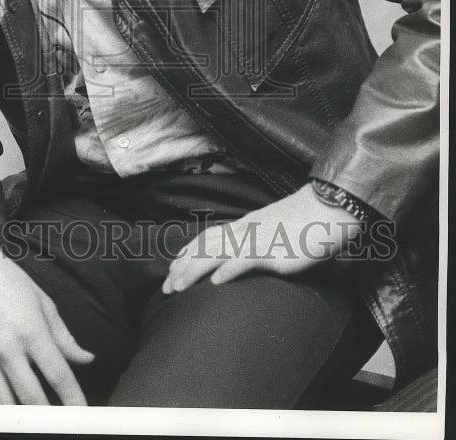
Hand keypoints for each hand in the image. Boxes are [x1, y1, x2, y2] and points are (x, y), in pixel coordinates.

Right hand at [0, 230, 93, 404]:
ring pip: (3, 404)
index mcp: (31, 330)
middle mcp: (6, 347)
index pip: (58, 374)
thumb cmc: (7, 281)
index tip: (81, 412)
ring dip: (19, 418)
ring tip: (31, 421)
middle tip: (58, 423)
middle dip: (48, 417)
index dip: (73, 398)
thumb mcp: (43, 302)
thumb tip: (86, 359)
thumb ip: (64, 336)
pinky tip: (1, 413)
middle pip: (32, 397)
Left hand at [162, 183, 362, 293]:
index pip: (209, 236)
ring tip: (178, 287)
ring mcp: (258, 239)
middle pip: (206, 246)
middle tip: (166, 286)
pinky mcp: (275, 251)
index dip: (189, 251)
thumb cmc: (307, 222)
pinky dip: (229, 270)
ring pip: (218, 253)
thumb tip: (250, 256)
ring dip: (195, 270)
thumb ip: (261, 242)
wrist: (328, 208)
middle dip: (183, 267)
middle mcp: (246, 230)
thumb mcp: (276, 231)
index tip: (173, 266)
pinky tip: (217, 282)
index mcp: (246, 225)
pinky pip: (247, 259)